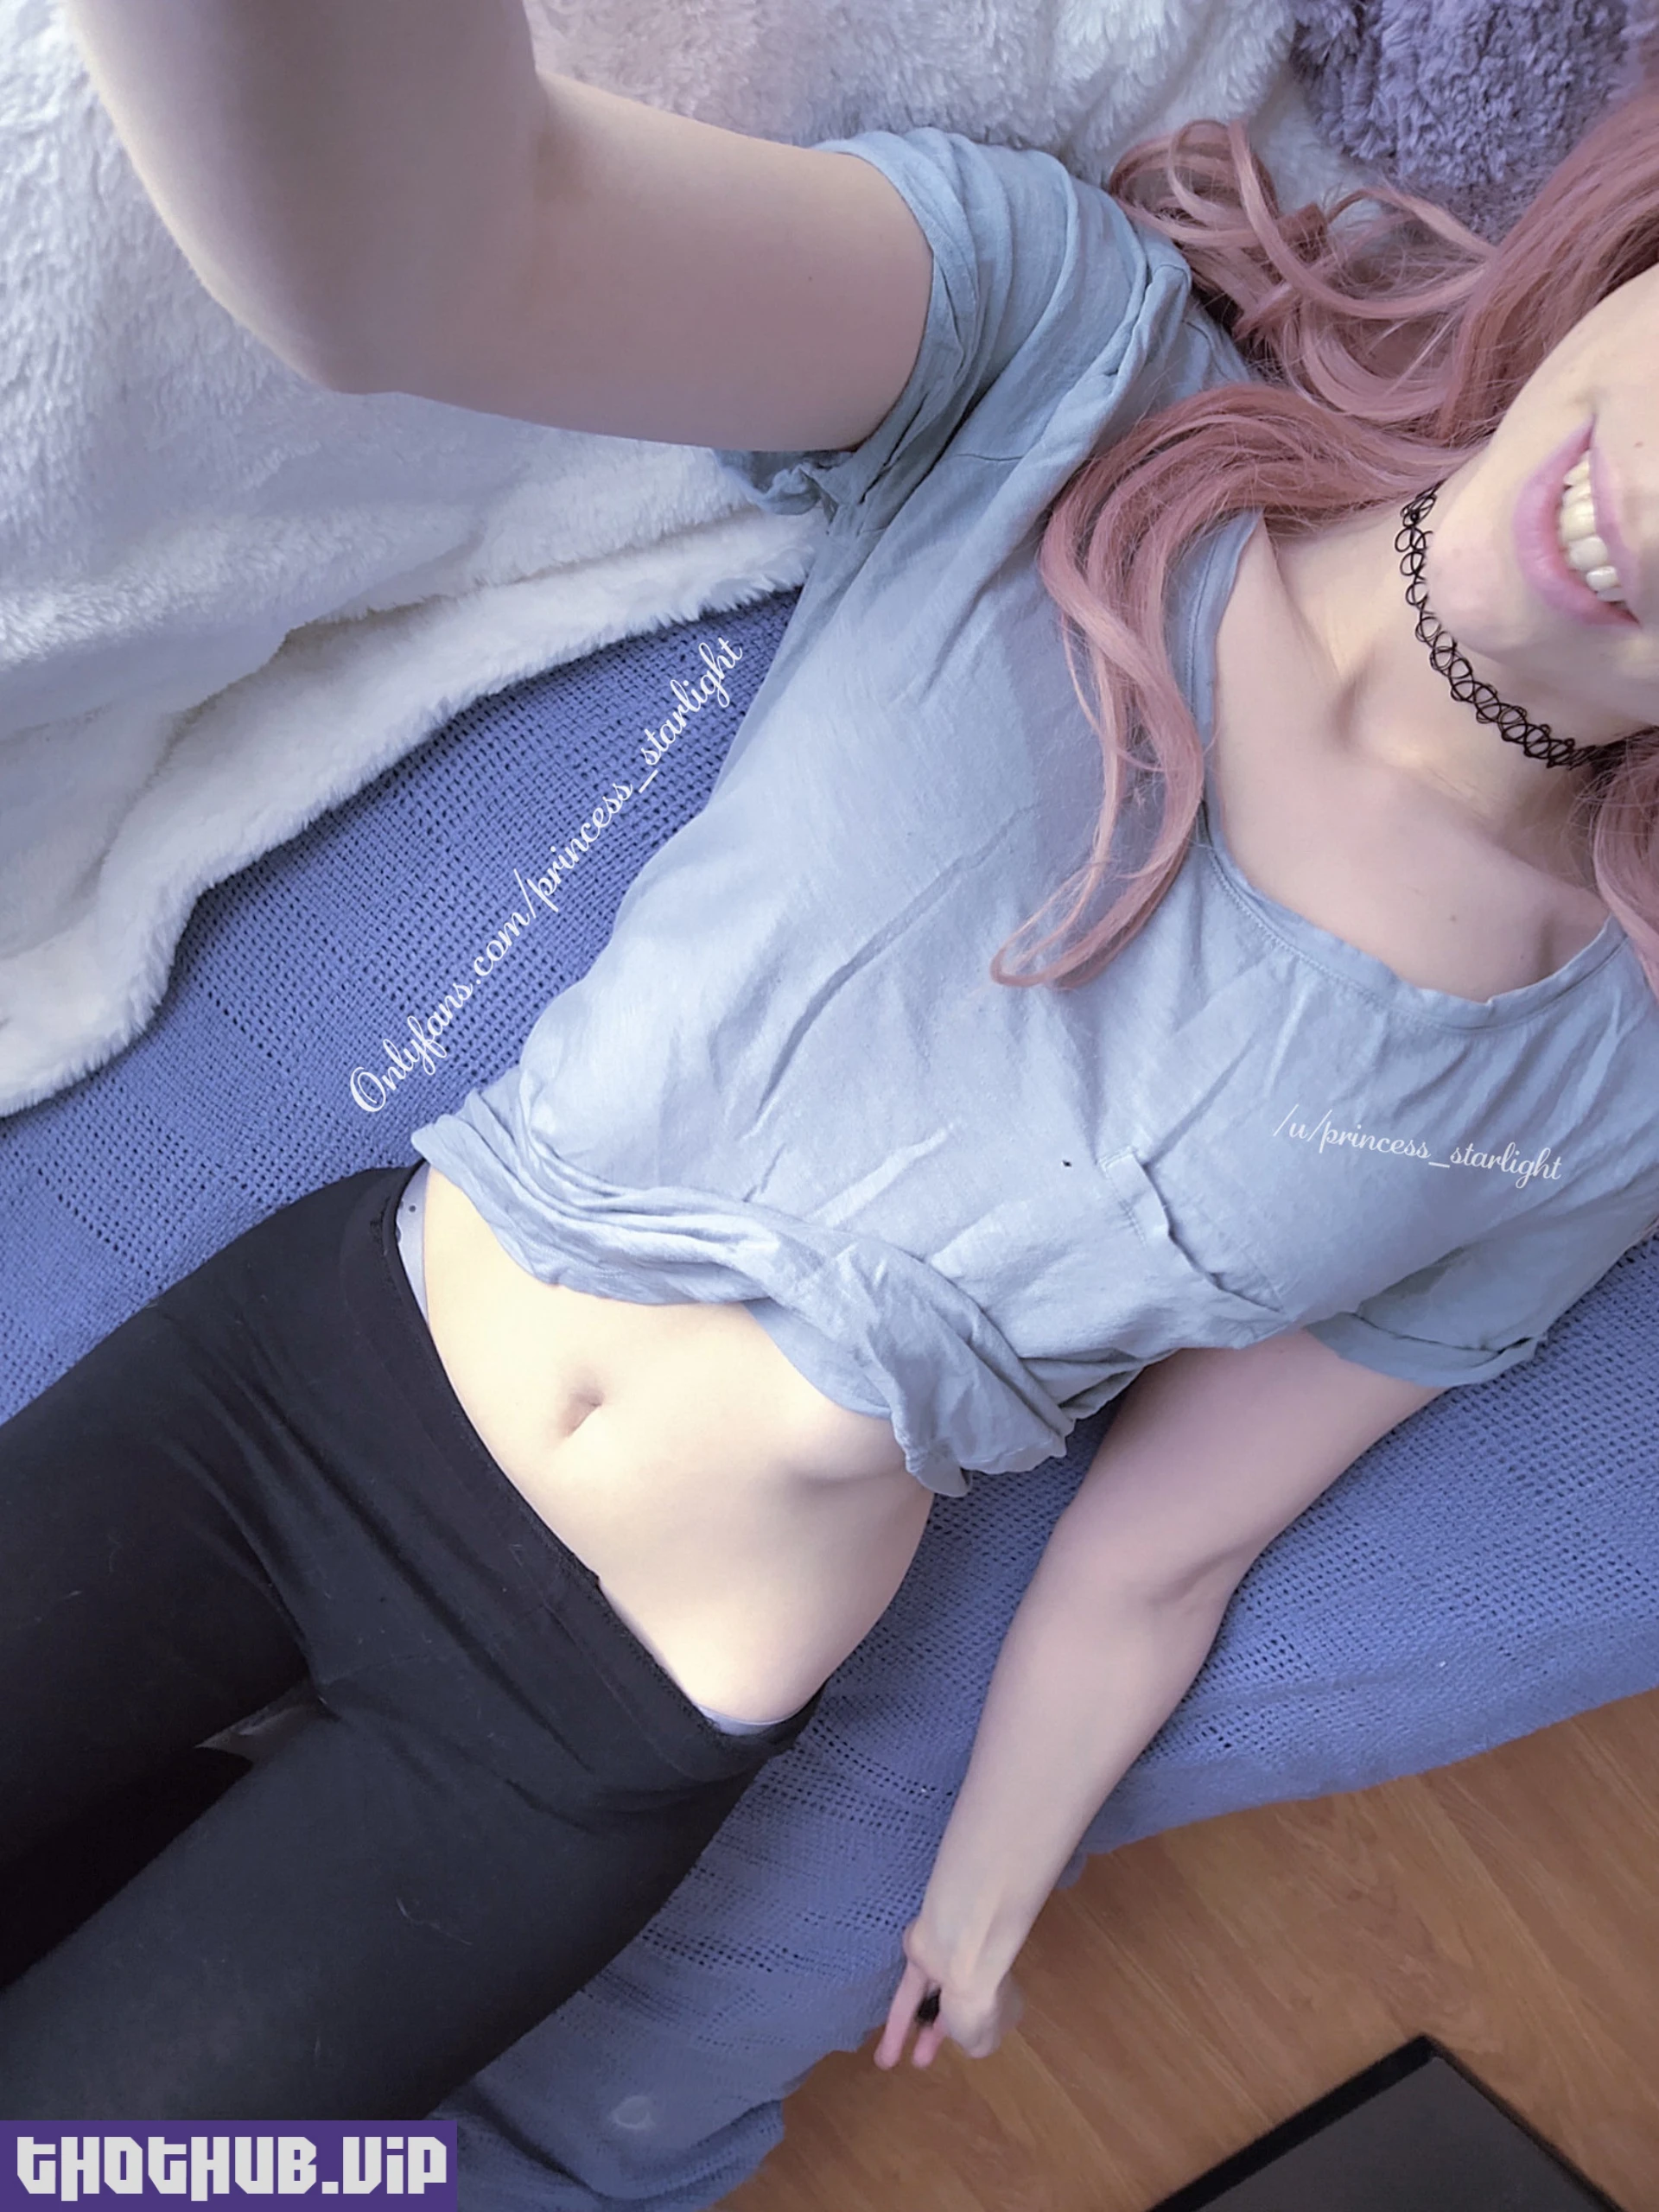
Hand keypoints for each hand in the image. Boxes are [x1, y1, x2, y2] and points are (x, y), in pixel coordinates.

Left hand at [873, 1917, 1023, 2069]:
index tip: (960, 2049)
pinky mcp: (921, 1956)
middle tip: (919, 2061)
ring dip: (910, 2030)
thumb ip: (973, 2043)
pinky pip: (907, 1995)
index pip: (988, 2020)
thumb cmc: (981, 2002)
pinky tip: (883, 2047)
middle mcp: (977, 1979)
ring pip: (927, 2003)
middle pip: (954, 2011)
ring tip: (888, 2063)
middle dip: (936, 2036)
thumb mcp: (984, 2042)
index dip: (972, 2036)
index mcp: (1003, 2002)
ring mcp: (948, 1965)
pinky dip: (895, 2022)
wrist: (960, 1954)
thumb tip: (964, 2037)